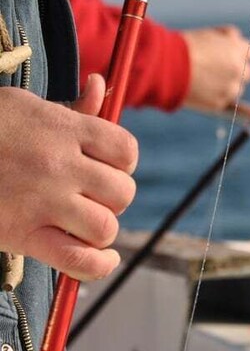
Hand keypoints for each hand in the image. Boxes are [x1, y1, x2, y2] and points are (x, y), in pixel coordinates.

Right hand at [0, 74, 137, 280]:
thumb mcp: (25, 108)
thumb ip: (73, 108)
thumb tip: (100, 85)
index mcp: (63, 129)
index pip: (126, 150)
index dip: (123, 163)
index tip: (107, 167)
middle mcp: (58, 164)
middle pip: (122, 192)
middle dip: (112, 198)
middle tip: (89, 197)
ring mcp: (41, 201)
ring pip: (105, 227)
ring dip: (100, 229)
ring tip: (82, 222)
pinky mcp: (21, 234)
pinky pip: (80, 259)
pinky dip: (98, 265)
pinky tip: (103, 257)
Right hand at [182, 25, 249, 111]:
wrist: (165, 66)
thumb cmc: (183, 47)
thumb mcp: (209, 35)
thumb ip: (226, 39)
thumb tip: (236, 40)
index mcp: (237, 49)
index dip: (239, 53)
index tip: (230, 55)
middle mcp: (238, 69)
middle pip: (248, 73)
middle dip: (236, 71)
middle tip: (219, 69)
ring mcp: (230, 88)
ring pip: (237, 89)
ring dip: (227, 86)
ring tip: (206, 79)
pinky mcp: (219, 103)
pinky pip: (226, 102)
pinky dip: (220, 99)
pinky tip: (215, 94)